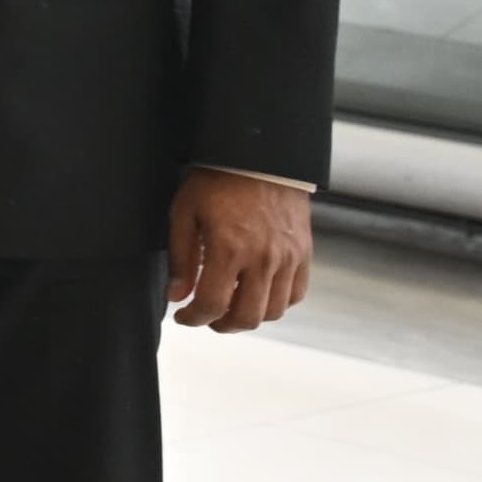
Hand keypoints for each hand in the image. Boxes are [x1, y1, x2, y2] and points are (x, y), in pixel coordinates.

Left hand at [168, 168, 313, 331]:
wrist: (260, 156)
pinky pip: (296, 294)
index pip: (212, 304)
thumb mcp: (185, 213)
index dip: (193, 318)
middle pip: (246, 317)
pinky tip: (257, 294)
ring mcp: (288, 258)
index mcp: (228, 249)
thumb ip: (180, 259)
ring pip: (274, 311)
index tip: (183, 316)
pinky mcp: (304, 254)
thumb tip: (177, 296)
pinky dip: (277, 303)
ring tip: (230, 306)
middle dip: (221, 324)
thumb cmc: (216, 181)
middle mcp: (263, 259)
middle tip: (206, 317)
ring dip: (249, 317)